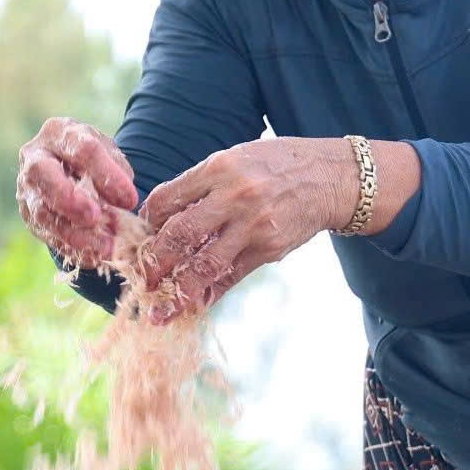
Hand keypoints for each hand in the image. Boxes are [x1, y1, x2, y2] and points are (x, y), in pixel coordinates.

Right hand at [16, 118, 138, 268]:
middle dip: (69, 199)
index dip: (106, 174)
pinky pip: (46, 234)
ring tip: (105, 248)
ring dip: (74, 233)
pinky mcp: (28, 215)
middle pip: (43, 175)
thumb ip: (117, 172)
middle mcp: (35, 157)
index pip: (81, 149)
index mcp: (58, 133)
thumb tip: (124, 201)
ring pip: (42, 212)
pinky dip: (72, 248)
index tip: (130, 199)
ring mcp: (26, 188)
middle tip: (95, 218)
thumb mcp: (110, 155)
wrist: (70, 171)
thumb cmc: (94, 160)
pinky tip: (95, 257)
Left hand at [138, 137, 356, 319]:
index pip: (168, 200)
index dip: (149, 221)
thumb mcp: (235, 158)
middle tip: (139, 279)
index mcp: (219, 169)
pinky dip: (209, 294)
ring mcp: (253, 226)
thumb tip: (162, 216)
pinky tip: (192, 306)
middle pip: (181, 234)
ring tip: (158, 311)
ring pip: (205, 264)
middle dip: (154, 260)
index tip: (142, 236)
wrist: (330, 178)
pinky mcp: (269, 249)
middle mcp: (235, 197)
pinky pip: (231, 277)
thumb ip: (200, 184)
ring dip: (177, 291)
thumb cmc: (275, 166)